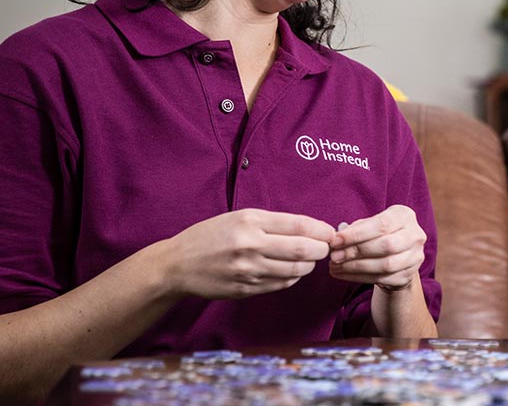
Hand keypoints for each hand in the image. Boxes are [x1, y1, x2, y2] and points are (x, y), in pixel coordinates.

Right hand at [160, 209, 333, 299]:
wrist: (177, 264)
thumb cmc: (211, 236)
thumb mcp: (239, 217)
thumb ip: (273, 223)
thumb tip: (310, 229)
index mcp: (250, 221)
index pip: (299, 225)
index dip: (321, 230)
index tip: (330, 232)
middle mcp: (250, 244)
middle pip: (302, 250)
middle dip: (321, 250)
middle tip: (325, 248)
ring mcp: (247, 270)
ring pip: (294, 271)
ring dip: (308, 265)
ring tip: (309, 259)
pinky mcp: (245, 289)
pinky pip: (280, 285)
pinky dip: (292, 278)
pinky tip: (291, 271)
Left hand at [328, 205, 426, 290]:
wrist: (397, 256)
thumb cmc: (378, 235)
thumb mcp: (370, 225)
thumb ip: (356, 229)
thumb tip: (336, 239)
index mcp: (405, 216)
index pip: (382, 224)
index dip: (357, 234)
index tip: (335, 241)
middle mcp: (415, 235)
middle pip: (386, 245)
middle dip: (356, 251)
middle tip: (334, 256)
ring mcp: (415, 257)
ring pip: (386, 265)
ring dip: (356, 267)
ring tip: (335, 267)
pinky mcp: (408, 275)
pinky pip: (383, 279)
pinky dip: (359, 277)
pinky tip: (344, 274)